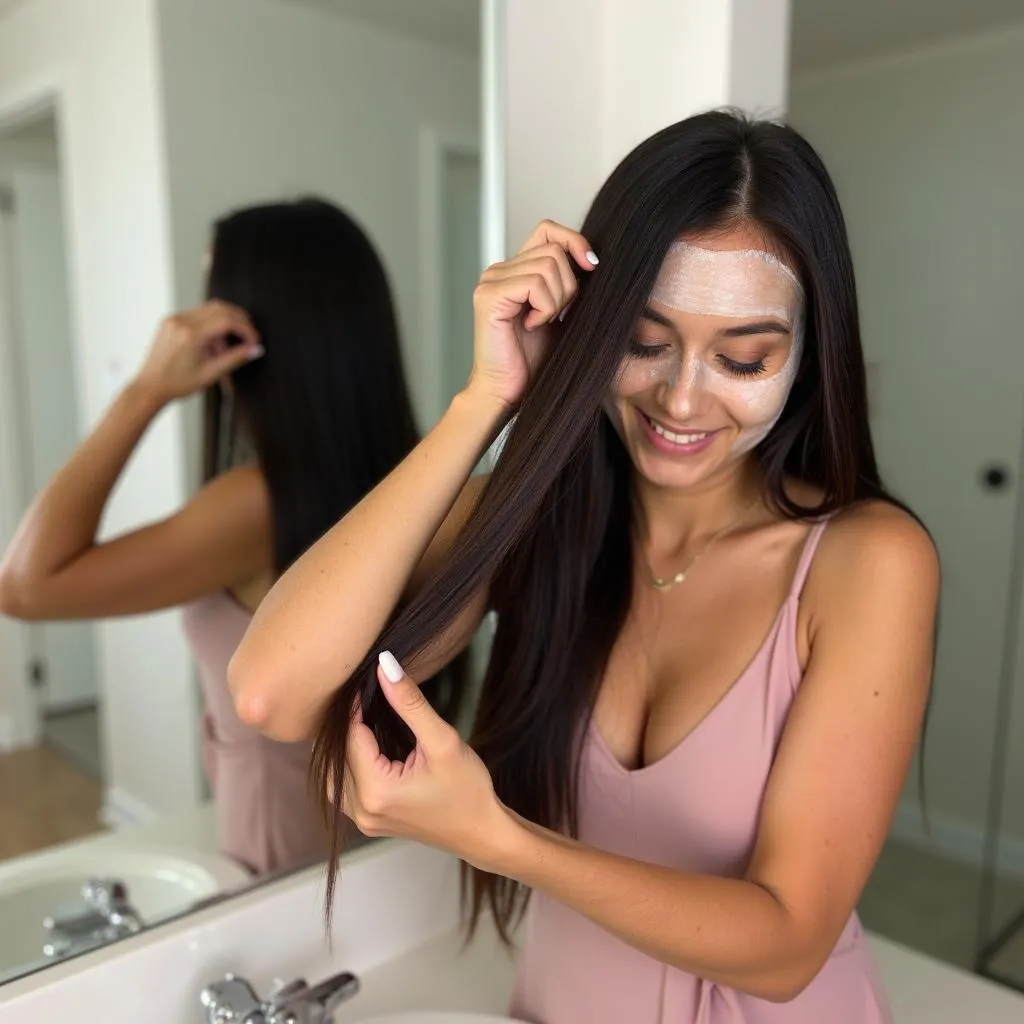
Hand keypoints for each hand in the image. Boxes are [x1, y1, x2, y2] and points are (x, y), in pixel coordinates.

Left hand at [135, 300, 262, 402]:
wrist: (150, 386)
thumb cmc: (177, 384)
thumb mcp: (211, 374)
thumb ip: (235, 358)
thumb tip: (256, 349)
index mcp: (191, 334)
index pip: (227, 319)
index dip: (246, 329)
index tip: (254, 341)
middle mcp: (181, 321)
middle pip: (221, 308)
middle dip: (239, 320)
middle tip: (249, 337)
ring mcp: (175, 319)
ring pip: (210, 309)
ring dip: (226, 322)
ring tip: (226, 346)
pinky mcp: (171, 321)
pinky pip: (198, 315)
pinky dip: (211, 324)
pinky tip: (212, 344)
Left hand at [342, 652, 511, 868]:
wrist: (482, 832)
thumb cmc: (468, 789)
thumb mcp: (442, 741)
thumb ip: (410, 703)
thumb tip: (384, 666)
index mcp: (376, 791)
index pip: (350, 736)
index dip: (356, 705)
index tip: (366, 680)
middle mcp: (361, 810)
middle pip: (339, 754)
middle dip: (350, 723)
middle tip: (368, 696)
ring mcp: (363, 820)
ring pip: (335, 772)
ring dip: (347, 745)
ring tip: (368, 719)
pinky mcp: (369, 822)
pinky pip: (344, 788)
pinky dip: (351, 764)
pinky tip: (369, 746)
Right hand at [467, 220, 598, 409]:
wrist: (508, 391)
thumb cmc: (533, 361)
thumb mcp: (560, 314)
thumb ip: (568, 284)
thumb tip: (591, 259)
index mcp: (515, 270)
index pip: (548, 229)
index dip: (574, 241)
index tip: (591, 267)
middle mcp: (499, 270)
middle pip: (554, 249)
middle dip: (569, 285)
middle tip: (555, 316)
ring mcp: (490, 281)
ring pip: (548, 265)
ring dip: (557, 300)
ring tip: (541, 323)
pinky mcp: (489, 296)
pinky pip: (535, 283)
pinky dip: (544, 307)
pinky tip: (532, 325)